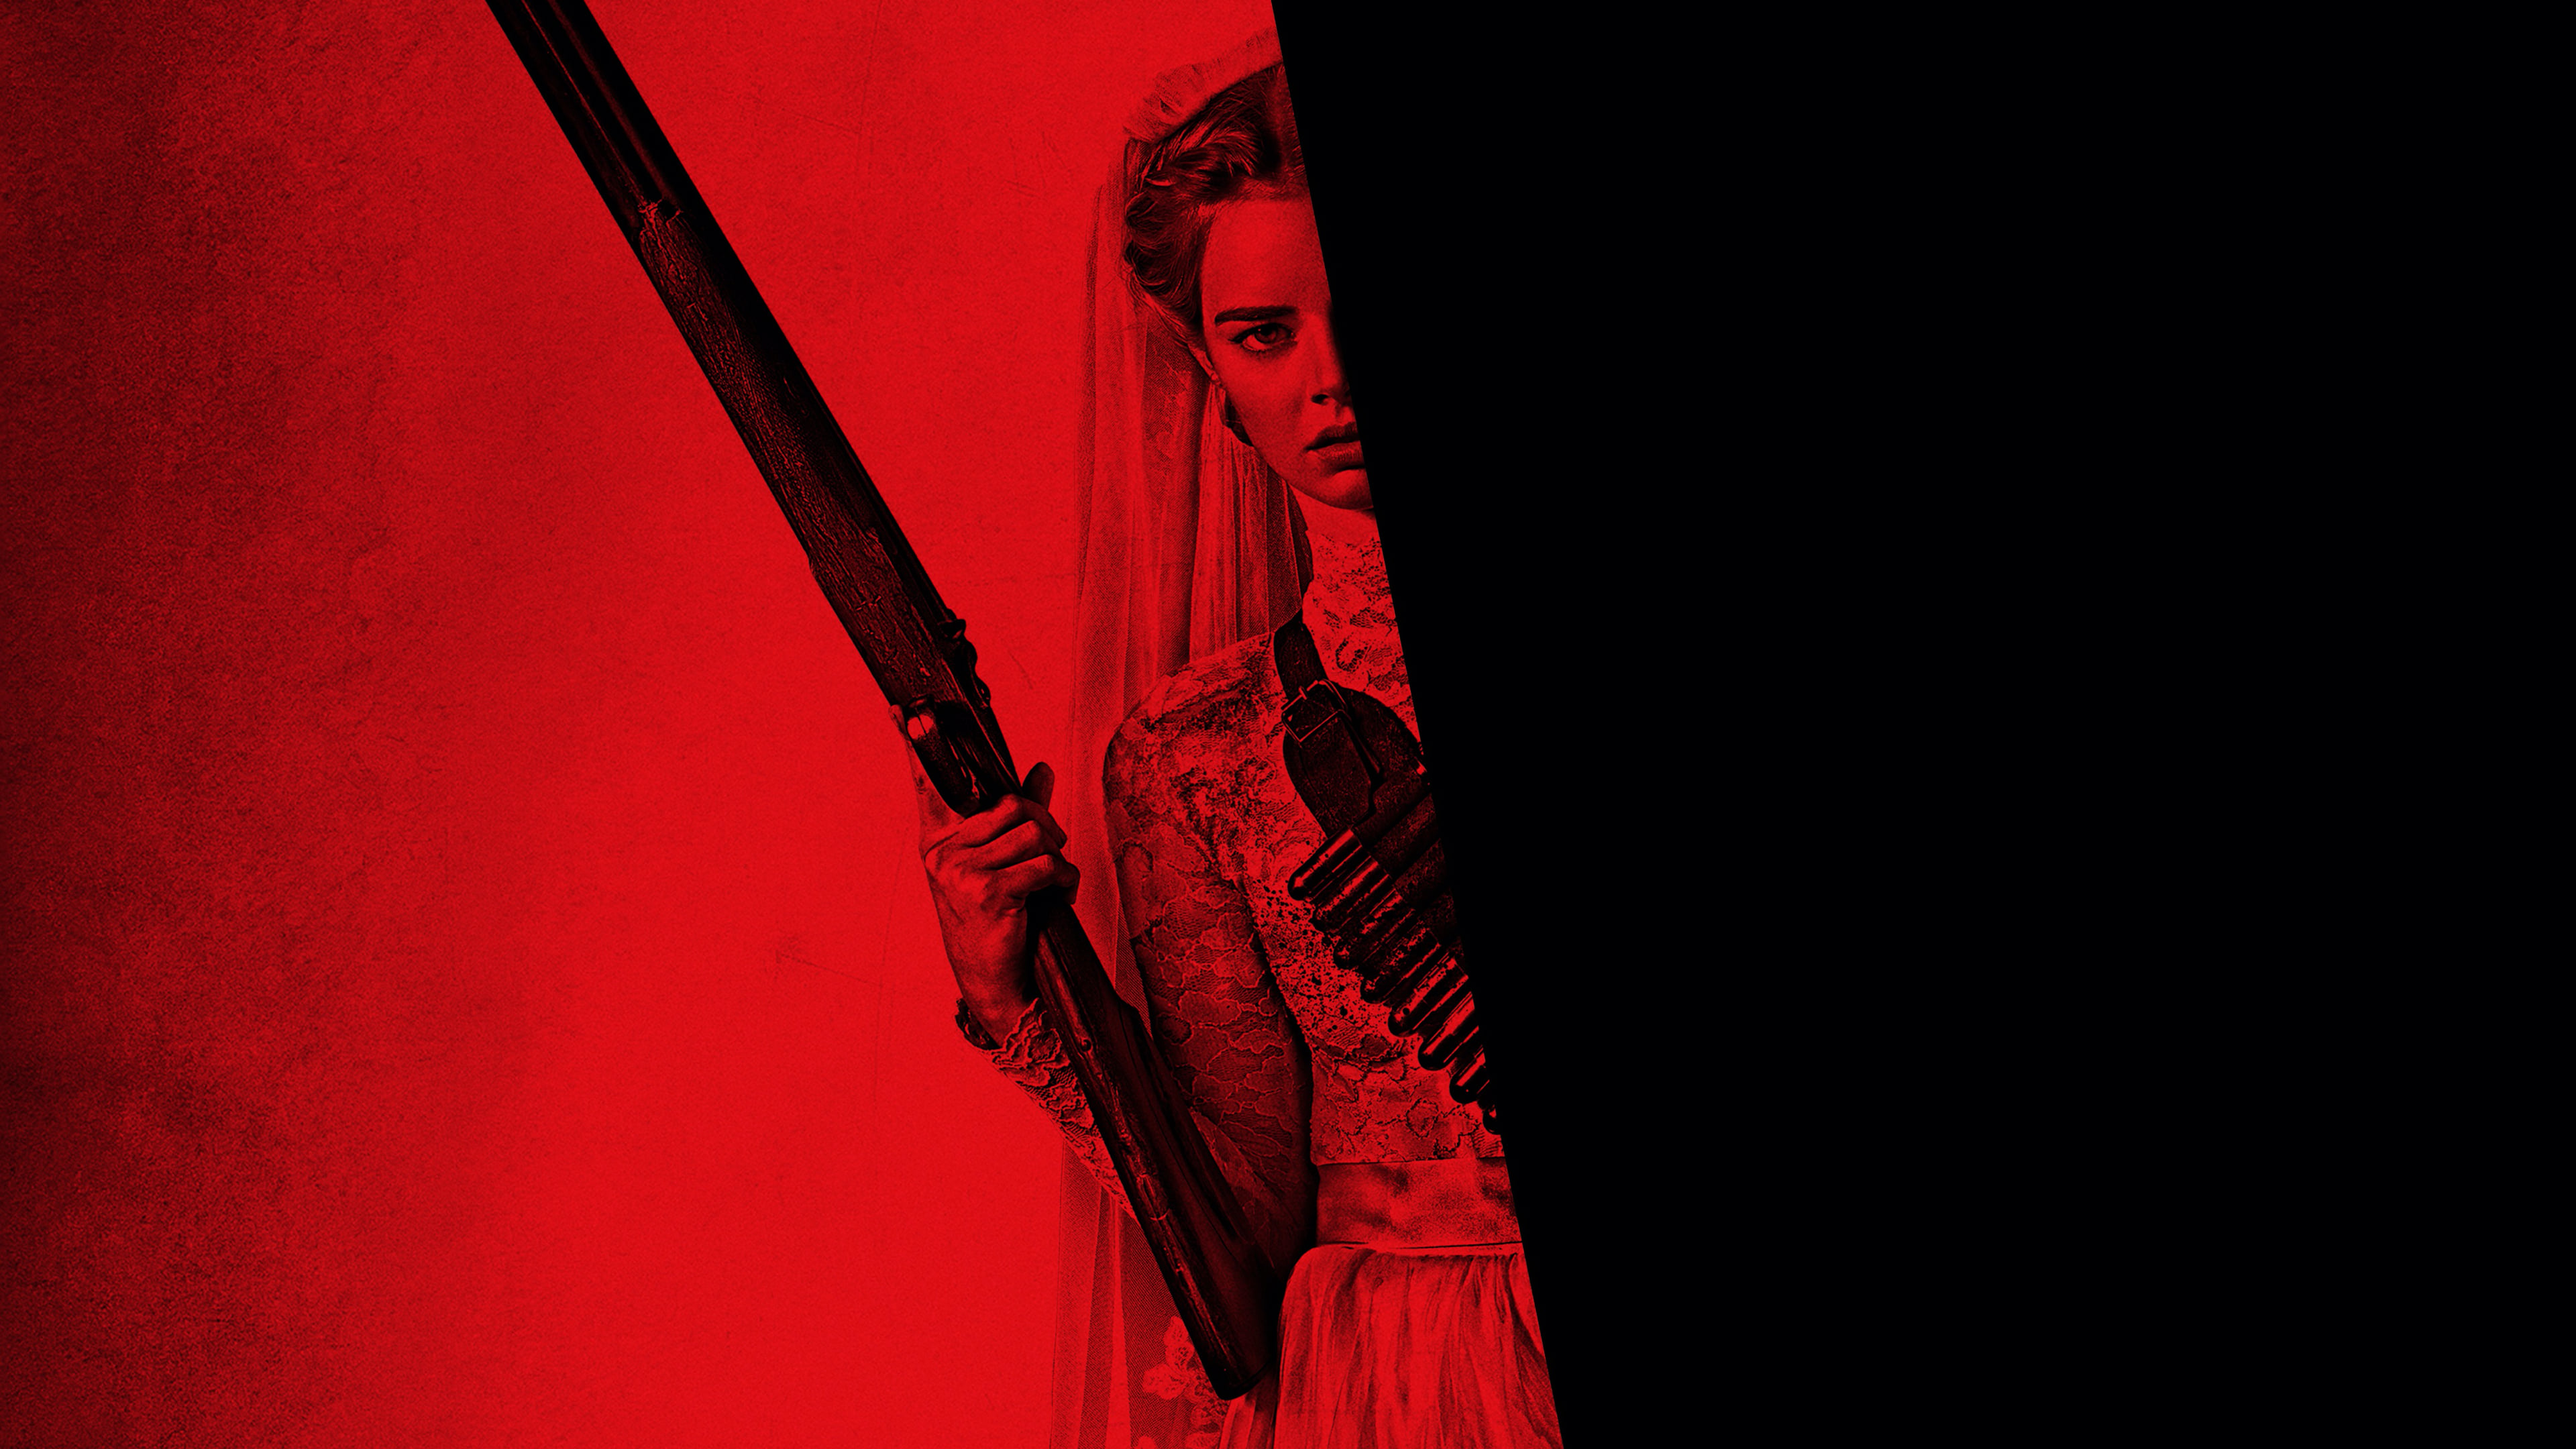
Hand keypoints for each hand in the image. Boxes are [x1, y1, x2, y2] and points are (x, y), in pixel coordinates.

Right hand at [900, 712, 1077, 1039]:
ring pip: (1033, 832)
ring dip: (1057, 856)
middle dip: (1046, 826)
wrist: (995, 981)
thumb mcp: (1003, 861)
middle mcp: (942, 851)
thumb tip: (1041, 769)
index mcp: (938, 839)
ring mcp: (961, 871)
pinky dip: (1063, 881)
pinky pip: (1043, 864)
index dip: (918, 743)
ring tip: (1050, 881)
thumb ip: (1020, 814)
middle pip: (1013, 804)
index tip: (902, 707)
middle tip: (1050, 853)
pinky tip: (1055, 898)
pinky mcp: (987, 891)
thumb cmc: (997, 919)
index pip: (928, 783)